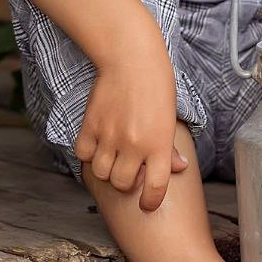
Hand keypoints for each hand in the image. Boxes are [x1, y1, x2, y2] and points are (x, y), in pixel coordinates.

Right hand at [73, 40, 188, 211]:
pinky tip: (97, 144)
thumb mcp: (170, 116)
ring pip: (101, 173)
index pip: (155, 188)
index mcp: (159, 143)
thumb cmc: (156, 84)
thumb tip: (178, 167)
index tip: (147, 204)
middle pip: (122, 184)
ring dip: (106, 169)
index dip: (150, 202)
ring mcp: (110, 135)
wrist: (131, 58)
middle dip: (126, 182)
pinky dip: (88, 154)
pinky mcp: (91, 125)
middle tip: (129, 169)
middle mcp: (134, 144)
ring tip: (112, 156)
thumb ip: (170, 146)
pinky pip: (83, 154)